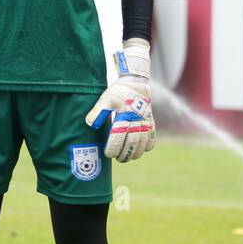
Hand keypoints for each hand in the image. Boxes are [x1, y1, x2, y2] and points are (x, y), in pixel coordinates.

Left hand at [86, 38, 155, 161]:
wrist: (135, 83)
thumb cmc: (117, 92)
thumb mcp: (105, 99)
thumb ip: (98, 112)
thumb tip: (89, 123)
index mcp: (124, 114)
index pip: (119, 135)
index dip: (114, 146)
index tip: (108, 154)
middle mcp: (137, 119)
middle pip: (132, 141)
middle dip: (125, 153)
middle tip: (118, 160)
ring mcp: (145, 120)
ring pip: (143, 140)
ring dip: (137, 152)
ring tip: (129, 158)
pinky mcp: (151, 120)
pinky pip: (152, 135)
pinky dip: (149, 144)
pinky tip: (143, 151)